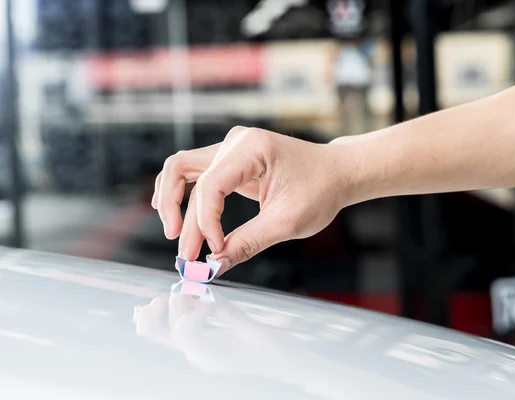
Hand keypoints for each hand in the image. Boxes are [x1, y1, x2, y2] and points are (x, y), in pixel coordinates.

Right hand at [152, 126, 351, 275]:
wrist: (337, 173)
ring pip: (183, 171)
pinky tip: (175, 215)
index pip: (210, 184)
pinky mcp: (231, 161)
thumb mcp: (287, 221)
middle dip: (181, 216)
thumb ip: (248, 242)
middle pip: (185, 173)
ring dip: (173, 203)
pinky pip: (195, 175)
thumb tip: (215, 266)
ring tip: (175, 236)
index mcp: (252, 147)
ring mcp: (231, 149)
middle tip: (185, 254)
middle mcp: (235, 142)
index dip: (206, 221)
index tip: (216, 250)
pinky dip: (182, 195)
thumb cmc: (320, 190)